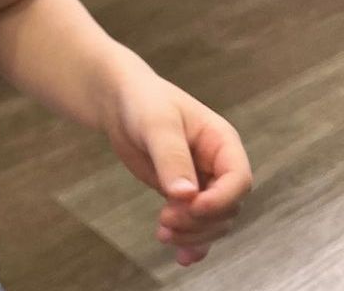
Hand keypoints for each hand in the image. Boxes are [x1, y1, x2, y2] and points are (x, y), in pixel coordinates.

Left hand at [104, 73, 251, 266]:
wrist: (119, 102)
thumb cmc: (143, 101)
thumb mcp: (157, 125)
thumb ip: (172, 158)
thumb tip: (185, 196)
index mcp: (222, 142)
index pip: (238, 180)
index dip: (221, 200)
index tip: (193, 208)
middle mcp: (217, 165)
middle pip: (227, 207)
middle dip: (200, 220)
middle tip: (166, 221)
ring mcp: (202, 182)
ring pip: (213, 221)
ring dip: (193, 233)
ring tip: (163, 234)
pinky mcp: (183, 195)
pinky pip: (196, 224)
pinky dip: (192, 242)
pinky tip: (181, 257)